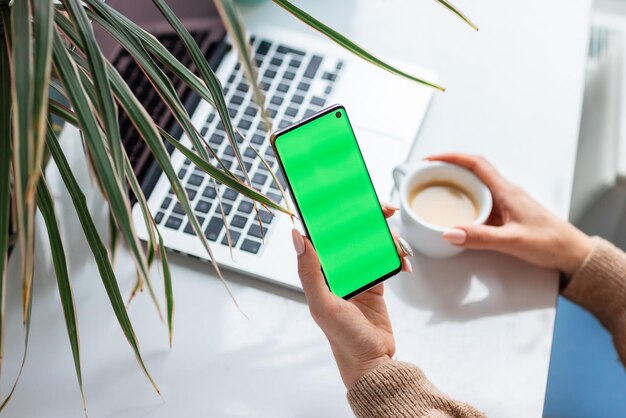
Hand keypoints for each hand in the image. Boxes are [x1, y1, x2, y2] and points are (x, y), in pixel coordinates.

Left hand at [292, 203, 410, 387]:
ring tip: (398, 246)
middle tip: (385, 209)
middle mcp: (336, 270)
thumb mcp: (323, 303)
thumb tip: (297, 235)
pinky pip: (386, 259)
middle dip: (368, 217)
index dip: (333, 212)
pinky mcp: (375, 283)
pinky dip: (397, 257)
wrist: (373, 362)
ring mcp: (357, 275)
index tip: (348, 196)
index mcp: (319, 271)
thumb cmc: (343, 338)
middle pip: (351, 232)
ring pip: (372, 243)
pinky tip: (404, 264)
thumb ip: (309, 270)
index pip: (323, 233)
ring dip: (387, 237)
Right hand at [427, 153, 593, 275]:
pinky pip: (481, 204)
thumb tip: (450, 232)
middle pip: (472, 172)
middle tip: (427, 177)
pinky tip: (458, 217)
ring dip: (455, 189)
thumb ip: (479, 238)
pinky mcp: (507, 216)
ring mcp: (506, 204)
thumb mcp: (512, 241)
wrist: (572, 254)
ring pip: (476, 189)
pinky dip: (465, 206)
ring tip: (436, 194)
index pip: (476, 164)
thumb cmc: (551, 243)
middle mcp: (506, 193)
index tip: (432, 160)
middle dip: (448, 171)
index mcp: (507, 192)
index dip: (452, 158)